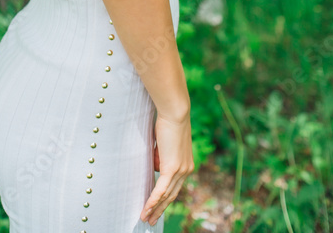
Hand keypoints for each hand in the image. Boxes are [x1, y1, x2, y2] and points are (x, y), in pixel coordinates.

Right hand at [140, 111, 193, 225]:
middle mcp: (186, 170)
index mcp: (187, 164)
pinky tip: (146, 209)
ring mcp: (180, 170)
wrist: (176, 112)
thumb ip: (162, 155)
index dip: (166, 198)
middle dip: (160, 209)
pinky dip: (152, 200)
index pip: (175, 186)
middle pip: (172, 195)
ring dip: (155, 209)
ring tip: (146, 218)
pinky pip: (160, 189)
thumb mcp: (165, 143)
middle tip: (151, 220)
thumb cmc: (168, 121)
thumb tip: (155, 164)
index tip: (157, 206)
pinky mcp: (172, 168)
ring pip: (166, 196)